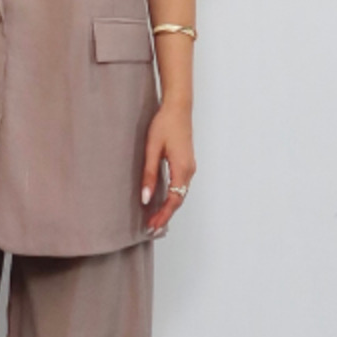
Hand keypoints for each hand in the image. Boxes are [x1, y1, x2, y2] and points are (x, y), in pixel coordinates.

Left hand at [141, 103, 195, 234]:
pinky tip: (162, 201)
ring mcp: (189, 167)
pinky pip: (180, 186)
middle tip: (151, 229)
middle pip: (178, 200)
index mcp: (182, 169)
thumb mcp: (152, 150)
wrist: (178, 107)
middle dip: (165, 215)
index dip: (163, 216)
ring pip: (180, 194)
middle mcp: (189, 171)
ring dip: (168, 207)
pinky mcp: (186, 162)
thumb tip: (146, 198)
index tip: (152, 227)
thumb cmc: (164, 125)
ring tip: (155, 219)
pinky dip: (172, 197)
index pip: (174, 200)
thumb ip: (149, 175)